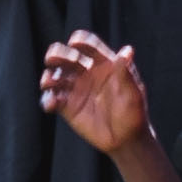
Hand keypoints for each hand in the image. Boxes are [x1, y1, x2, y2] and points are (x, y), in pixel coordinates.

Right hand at [38, 30, 150, 156]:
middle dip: (57, 54)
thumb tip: (127, 50)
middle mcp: (86, 73)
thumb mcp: (133, 93)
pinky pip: (51, 99)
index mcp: (104, 64)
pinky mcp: (66, 107)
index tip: (75, 44)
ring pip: (55, 75)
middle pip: (66, 56)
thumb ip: (126, 73)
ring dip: (48, 76)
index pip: (89, 46)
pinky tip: (51, 104)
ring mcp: (75, 89)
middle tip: (52, 59)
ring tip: (49, 83)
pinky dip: (47, 99)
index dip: (81, 41)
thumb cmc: (134, 113)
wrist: (126, 139)